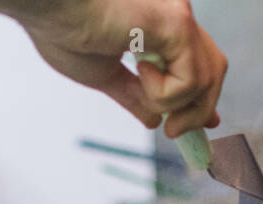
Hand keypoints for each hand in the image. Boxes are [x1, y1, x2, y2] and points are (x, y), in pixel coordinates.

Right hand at [0, 0, 227, 135]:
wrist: (48, 9)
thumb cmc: (65, 31)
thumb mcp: (105, 76)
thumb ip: (133, 96)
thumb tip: (155, 120)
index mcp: (158, 29)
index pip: (198, 64)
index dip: (203, 98)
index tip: (205, 125)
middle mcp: (175, 18)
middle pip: (214, 71)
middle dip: (199, 110)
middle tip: (172, 131)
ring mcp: (179, 19)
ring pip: (206, 80)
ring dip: (174, 103)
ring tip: (141, 89)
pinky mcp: (177, 24)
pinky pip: (191, 79)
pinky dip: (166, 93)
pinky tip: (138, 69)